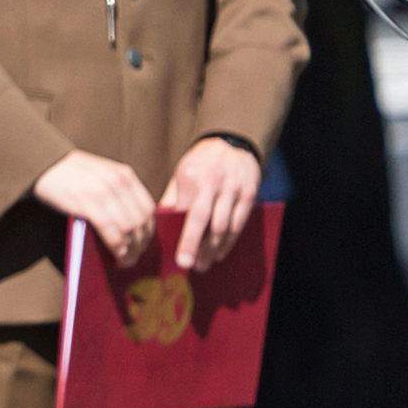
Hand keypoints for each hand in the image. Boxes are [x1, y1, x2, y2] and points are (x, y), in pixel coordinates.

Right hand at [33, 149, 159, 265]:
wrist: (42, 161)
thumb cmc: (69, 173)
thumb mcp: (101, 175)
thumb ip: (116, 192)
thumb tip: (129, 224)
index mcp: (125, 174)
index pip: (148, 208)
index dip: (149, 230)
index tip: (143, 244)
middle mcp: (119, 182)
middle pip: (141, 220)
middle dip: (141, 244)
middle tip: (135, 258)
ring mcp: (104, 192)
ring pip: (129, 228)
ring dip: (130, 249)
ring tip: (125, 261)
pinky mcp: (87, 202)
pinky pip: (110, 229)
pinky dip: (117, 245)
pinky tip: (116, 254)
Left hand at [161, 135, 264, 270]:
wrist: (232, 141)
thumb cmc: (201, 162)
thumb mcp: (182, 173)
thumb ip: (172, 198)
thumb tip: (159, 225)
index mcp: (193, 177)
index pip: (185, 213)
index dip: (183, 237)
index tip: (178, 257)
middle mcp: (213, 183)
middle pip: (205, 221)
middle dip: (197, 246)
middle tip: (191, 266)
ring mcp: (233, 188)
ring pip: (224, 225)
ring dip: (214, 248)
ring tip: (204, 264)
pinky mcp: (249, 194)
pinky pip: (239, 223)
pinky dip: (230, 241)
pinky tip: (220, 252)